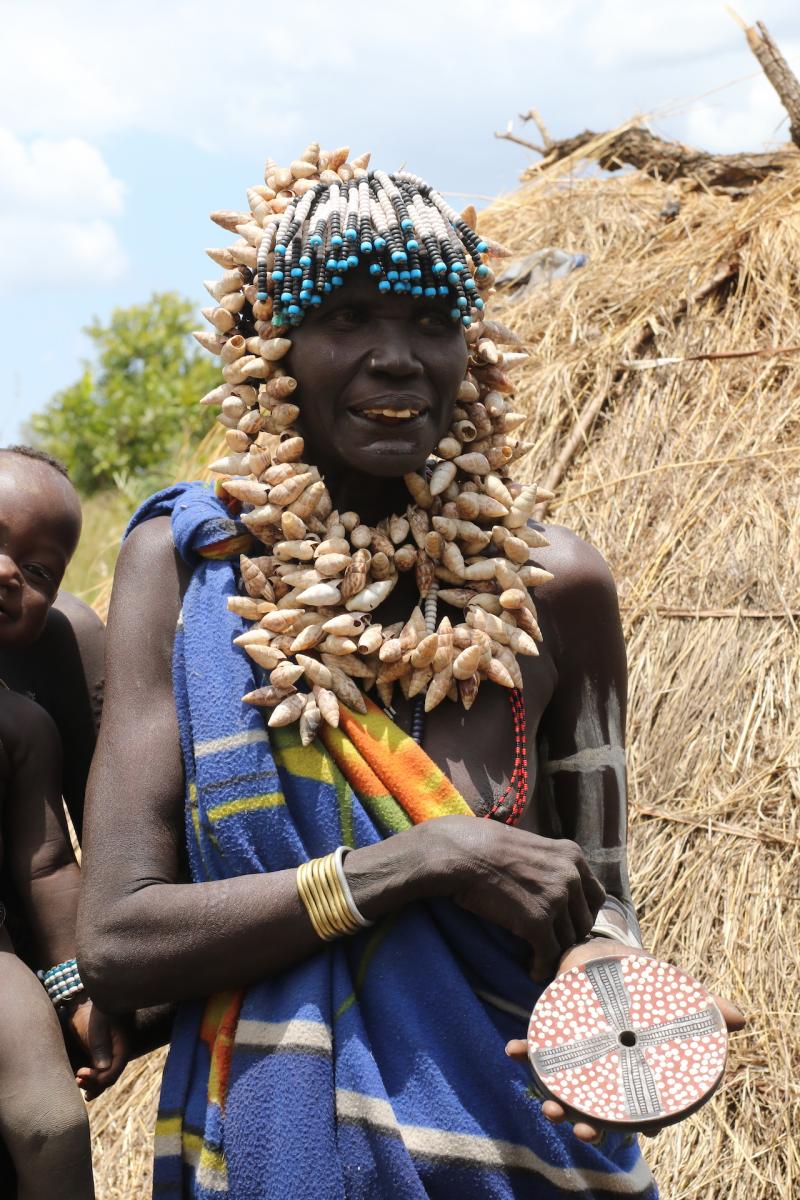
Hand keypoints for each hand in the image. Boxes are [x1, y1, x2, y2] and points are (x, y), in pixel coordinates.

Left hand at [66, 997, 128, 1099]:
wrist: (101, 997)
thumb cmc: (101, 1009)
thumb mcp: (99, 1026)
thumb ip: (101, 1046)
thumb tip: (103, 1069)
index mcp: (122, 1049)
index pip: (112, 1074)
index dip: (96, 1079)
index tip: (80, 1072)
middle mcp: (119, 1055)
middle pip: (108, 1079)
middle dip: (92, 1084)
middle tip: (77, 1079)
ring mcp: (113, 1055)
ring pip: (105, 1078)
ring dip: (91, 1083)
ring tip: (77, 1081)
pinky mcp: (105, 1053)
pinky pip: (101, 1071)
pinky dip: (92, 1078)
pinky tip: (82, 1081)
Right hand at [425, 816, 605, 978]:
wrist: (460, 854)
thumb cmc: (484, 845)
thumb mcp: (531, 846)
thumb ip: (551, 865)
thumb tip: (555, 889)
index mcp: (571, 855)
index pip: (596, 896)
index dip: (584, 914)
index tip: (570, 925)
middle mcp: (570, 876)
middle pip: (584, 921)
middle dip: (570, 936)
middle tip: (554, 947)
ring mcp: (556, 899)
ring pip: (568, 941)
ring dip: (555, 954)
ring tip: (541, 961)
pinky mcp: (537, 922)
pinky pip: (549, 954)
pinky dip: (542, 967)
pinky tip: (533, 971)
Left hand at [505, 939, 745, 1142]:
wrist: (605, 950)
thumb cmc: (644, 980)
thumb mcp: (673, 991)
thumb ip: (705, 1005)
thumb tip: (741, 1019)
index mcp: (635, 1066)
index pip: (642, 1103)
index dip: (643, 1122)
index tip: (646, 1131)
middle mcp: (605, 1069)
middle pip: (599, 1107)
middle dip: (590, 1123)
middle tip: (583, 1127)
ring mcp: (578, 1055)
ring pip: (566, 1087)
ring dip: (554, 1099)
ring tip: (549, 1105)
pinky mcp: (555, 1034)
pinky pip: (536, 1048)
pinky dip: (523, 1051)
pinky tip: (513, 1050)